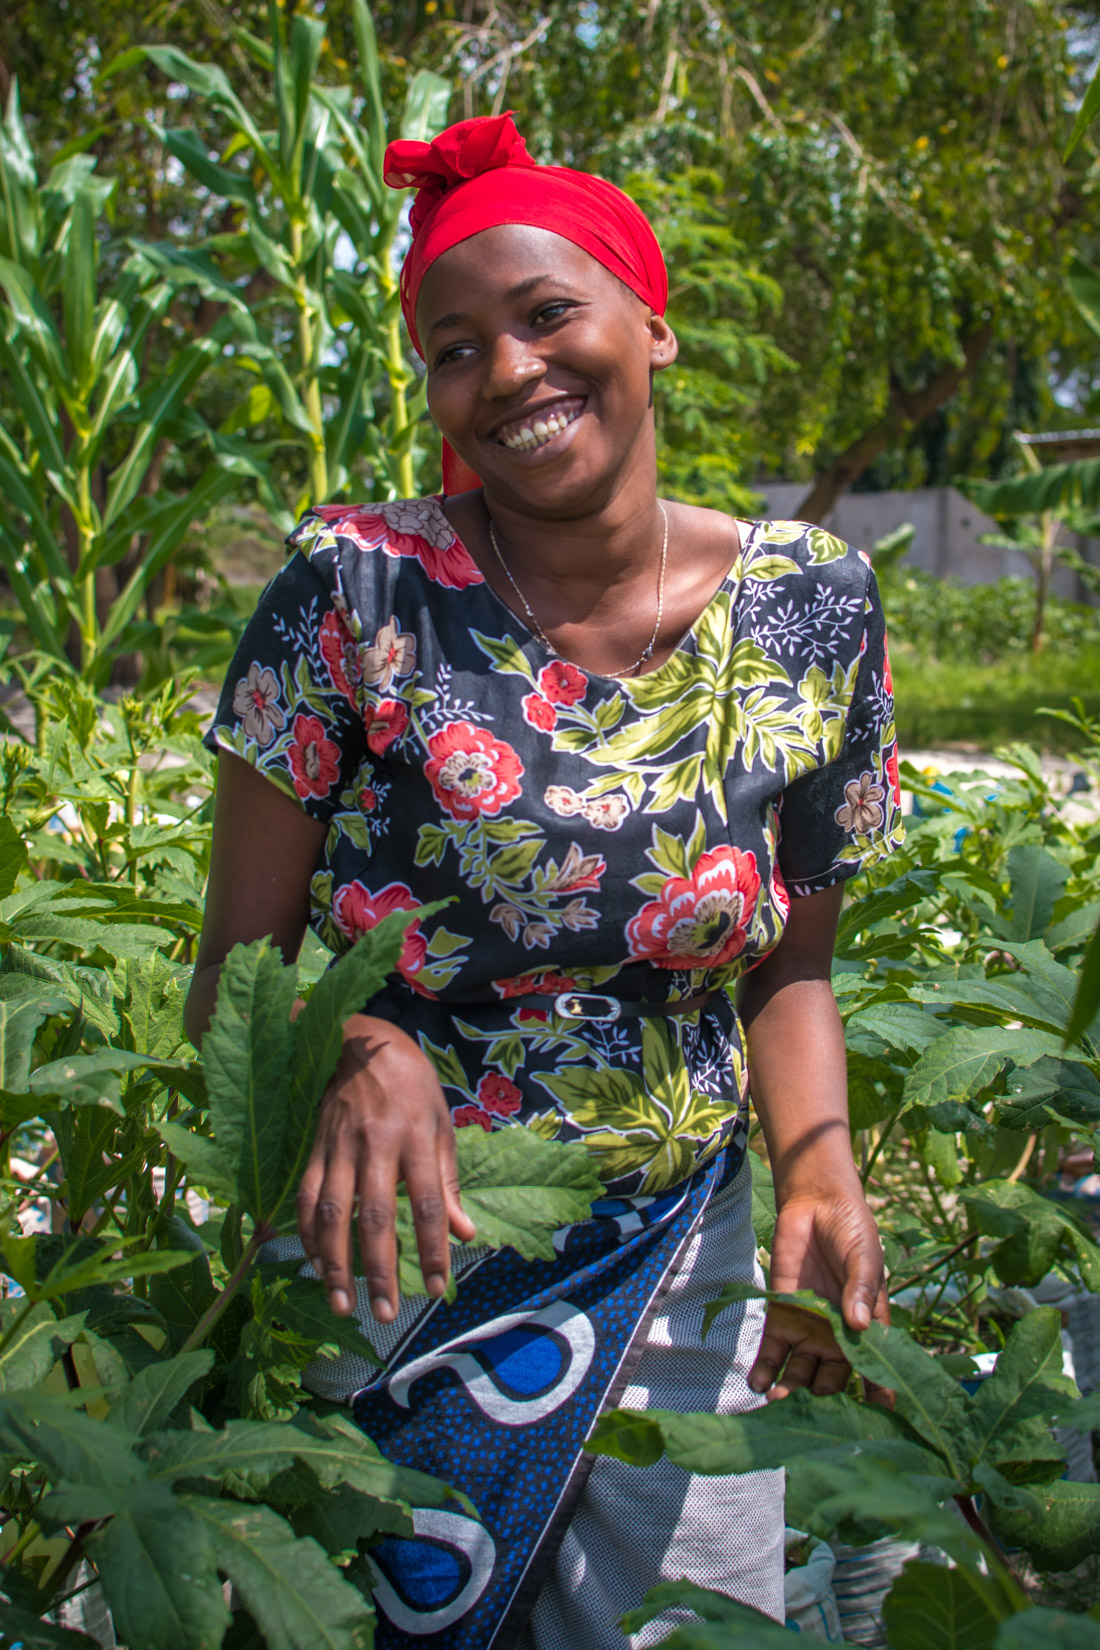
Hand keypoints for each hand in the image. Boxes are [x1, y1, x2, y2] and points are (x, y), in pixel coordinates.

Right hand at [296, 1017, 476, 1322]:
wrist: (359, 1042)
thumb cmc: (411, 1085)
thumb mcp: (441, 1123)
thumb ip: (448, 1182)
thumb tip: (465, 1233)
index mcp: (416, 1138)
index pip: (427, 1204)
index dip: (432, 1249)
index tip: (436, 1288)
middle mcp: (376, 1144)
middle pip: (375, 1216)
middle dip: (379, 1269)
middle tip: (386, 1313)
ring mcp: (339, 1146)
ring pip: (332, 1213)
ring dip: (336, 1263)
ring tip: (342, 1303)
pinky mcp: (314, 1148)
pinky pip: (306, 1197)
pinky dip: (308, 1236)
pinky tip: (316, 1265)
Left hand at [748, 1184, 889, 1401]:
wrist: (817, 1204)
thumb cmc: (852, 1232)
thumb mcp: (864, 1258)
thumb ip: (861, 1288)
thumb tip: (859, 1323)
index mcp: (866, 1325)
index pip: (875, 1365)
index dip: (879, 1390)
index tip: (879, 1415)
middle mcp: (837, 1335)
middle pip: (832, 1375)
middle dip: (825, 1391)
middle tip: (817, 1399)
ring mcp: (808, 1328)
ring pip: (800, 1369)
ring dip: (790, 1386)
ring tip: (779, 1396)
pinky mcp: (781, 1315)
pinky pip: (773, 1349)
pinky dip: (765, 1367)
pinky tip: (759, 1384)